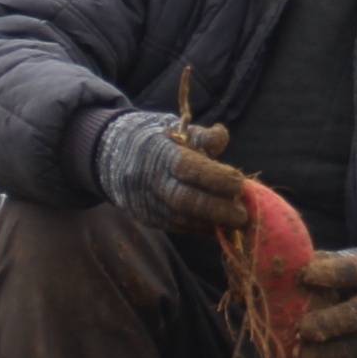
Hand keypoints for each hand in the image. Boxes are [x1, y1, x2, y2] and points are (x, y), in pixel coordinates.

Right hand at [93, 110, 249, 233]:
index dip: (216, 177)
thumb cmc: (158, 141)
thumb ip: (202, 136)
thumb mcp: (178, 129)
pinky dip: (199, 228)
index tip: (240, 182)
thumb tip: (221, 135)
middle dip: (217, 209)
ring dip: (211, 223)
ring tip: (234, 222)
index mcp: (158, 152)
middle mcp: (149, 179)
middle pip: (184, 200)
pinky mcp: (146, 218)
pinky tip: (217, 226)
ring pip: (181, 219)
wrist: (113, 155)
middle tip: (243, 215)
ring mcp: (145, 201)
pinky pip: (176, 227)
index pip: (187, 167)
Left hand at [295, 248, 356, 357]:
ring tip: (300, 355)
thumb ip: (313, 267)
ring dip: (326, 356)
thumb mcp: (340, 262)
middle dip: (329, 323)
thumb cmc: (355, 280)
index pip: (352, 271)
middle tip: (301, 329)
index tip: (305, 276)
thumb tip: (278, 274)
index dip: (331, 273)